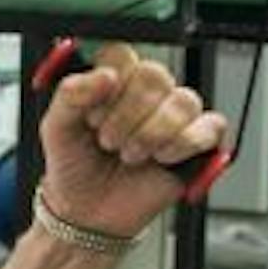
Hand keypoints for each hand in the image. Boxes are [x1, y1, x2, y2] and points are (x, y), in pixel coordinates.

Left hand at [36, 43, 225, 239]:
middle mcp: (147, 94)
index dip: (108, 84)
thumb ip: (71, 94)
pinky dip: (184, 143)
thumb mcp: (56, 128)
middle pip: (155, 75)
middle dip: (126, 115)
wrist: (87, 213)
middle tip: (108, 141)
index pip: (123, 55)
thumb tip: (105, 74)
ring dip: (151, 132)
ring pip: (184, 100)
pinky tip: (161, 158)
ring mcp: (174, 117)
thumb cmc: (74, 167)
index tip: (92, 115)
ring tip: (130, 155)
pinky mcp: (197, 143)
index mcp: (114, 81)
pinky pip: (211, 126)